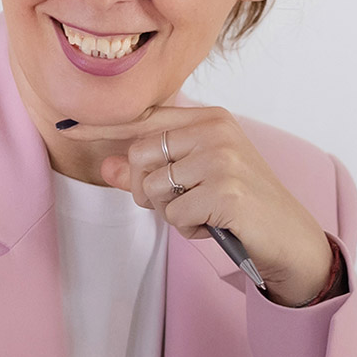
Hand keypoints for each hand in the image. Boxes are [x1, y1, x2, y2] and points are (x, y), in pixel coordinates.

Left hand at [59, 106, 332, 306]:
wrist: (289, 237)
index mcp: (209, 118)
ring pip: (153, 188)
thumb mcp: (193, 182)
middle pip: (140, 157)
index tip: (68, 128)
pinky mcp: (225, 189)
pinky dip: (189, 228)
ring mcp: (221, 158)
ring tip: (205, 213)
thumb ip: (148, 171)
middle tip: (182, 203)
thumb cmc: (240, 206)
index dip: (103, 127)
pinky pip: (174, 213)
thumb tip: (106, 166)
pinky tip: (215, 224)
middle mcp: (215, 130)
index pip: (143, 119)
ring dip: (172, 212)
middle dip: (148, 190)